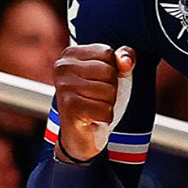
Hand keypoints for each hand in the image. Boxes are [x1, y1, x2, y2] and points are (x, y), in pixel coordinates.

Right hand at [52, 44, 134, 161]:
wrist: (83, 135)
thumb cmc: (98, 100)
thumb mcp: (116, 74)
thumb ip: (124, 59)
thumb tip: (126, 60)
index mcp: (70, 54)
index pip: (107, 53)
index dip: (113, 70)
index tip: (99, 81)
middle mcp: (62, 67)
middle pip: (108, 71)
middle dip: (111, 88)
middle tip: (97, 98)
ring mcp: (64, 87)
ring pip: (109, 91)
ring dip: (108, 103)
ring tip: (94, 107)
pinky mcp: (69, 107)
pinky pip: (106, 109)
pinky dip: (105, 117)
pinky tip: (92, 118)